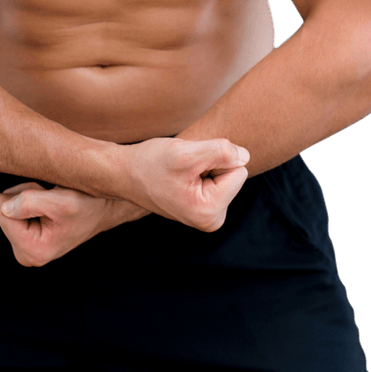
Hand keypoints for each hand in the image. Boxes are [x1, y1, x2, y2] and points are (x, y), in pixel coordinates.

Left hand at [0, 183, 148, 266]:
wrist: (103, 207)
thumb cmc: (88, 204)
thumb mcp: (61, 200)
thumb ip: (28, 203)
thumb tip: (1, 206)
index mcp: (35, 251)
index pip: (2, 214)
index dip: (22, 197)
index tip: (46, 199)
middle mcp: (28, 255)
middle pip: (3, 212)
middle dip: (23, 198)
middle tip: (50, 199)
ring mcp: (26, 249)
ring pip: (8, 209)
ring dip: (27, 197)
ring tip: (52, 200)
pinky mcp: (26, 240)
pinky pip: (13, 211)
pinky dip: (29, 200)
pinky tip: (48, 204)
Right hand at [121, 137, 249, 230]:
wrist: (125, 173)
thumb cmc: (151, 163)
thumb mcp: (186, 153)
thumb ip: (221, 152)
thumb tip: (245, 156)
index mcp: (210, 211)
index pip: (239, 169)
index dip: (215, 158)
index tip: (190, 165)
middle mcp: (212, 219)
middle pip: (235, 173)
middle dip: (211, 163)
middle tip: (184, 168)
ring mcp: (208, 215)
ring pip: (226, 174)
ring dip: (204, 166)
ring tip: (181, 173)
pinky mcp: (204, 207)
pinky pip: (218, 178)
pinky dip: (201, 171)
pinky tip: (181, 177)